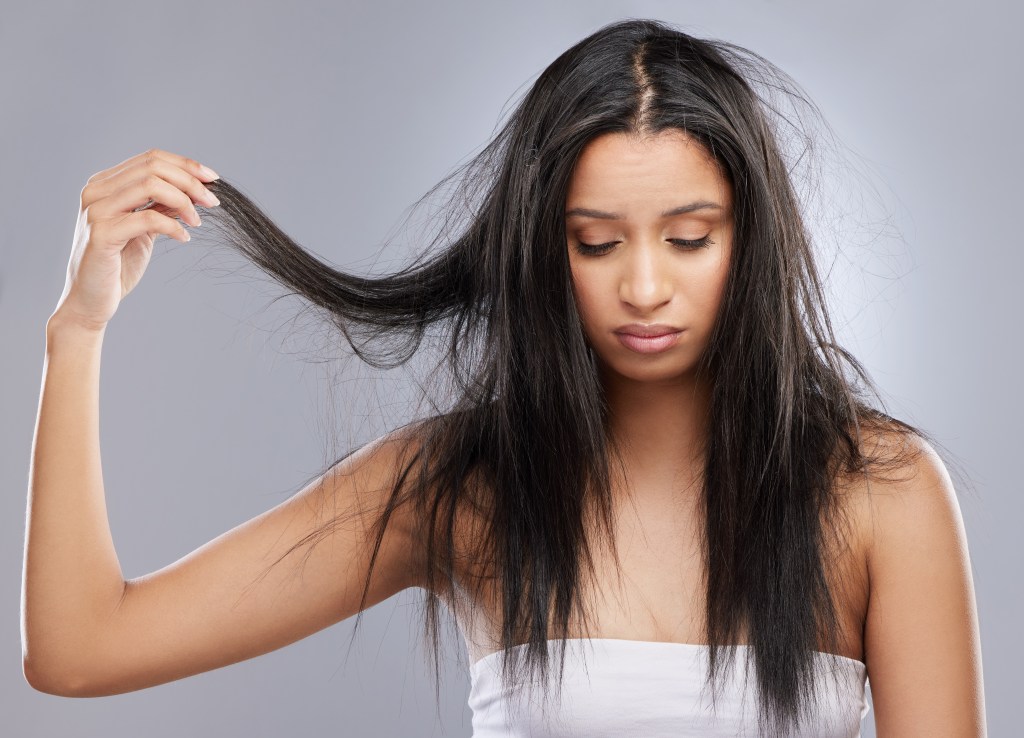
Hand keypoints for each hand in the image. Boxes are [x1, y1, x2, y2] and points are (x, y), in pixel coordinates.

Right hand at [51, 148, 221, 331]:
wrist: (90, 300)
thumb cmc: (117, 264)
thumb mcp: (144, 229)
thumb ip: (161, 206)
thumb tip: (193, 190)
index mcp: (104, 184)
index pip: (150, 159)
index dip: (186, 165)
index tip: (212, 180)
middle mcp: (96, 192)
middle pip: (153, 167)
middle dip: (190, 182)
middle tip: (213, 202)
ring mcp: (96, 211)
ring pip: (150, 185)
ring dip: (183, 201)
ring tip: (196, 221)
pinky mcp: (101, 234)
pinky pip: (148, 218)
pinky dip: (173, 226)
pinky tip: (184, 238)